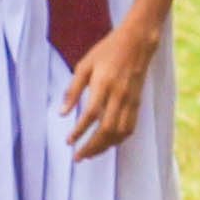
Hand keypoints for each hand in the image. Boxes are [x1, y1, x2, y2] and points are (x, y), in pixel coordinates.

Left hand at [58, 14, 160, 160]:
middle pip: (106, 129)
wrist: (137, 42)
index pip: (91, 114)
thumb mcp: (84, 65)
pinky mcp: (137, 104)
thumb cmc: (107, 51)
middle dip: (92, 146)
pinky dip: (118, 140)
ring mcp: (131, 101)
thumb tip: (62, 113)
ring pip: (119, 132)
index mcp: (104, 84)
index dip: (79, 131)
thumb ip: (73, 89)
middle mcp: (119, 95)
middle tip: (78, 157)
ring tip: (90, 154)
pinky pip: (130, 128)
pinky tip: (108, 144)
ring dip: (104, 147)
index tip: (69, 141)